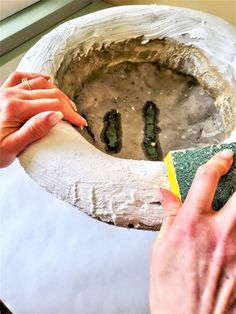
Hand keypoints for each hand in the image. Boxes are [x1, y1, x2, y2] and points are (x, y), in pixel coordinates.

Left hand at [0, 72, 85, 167]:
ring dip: (57, 92)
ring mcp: (7, 91)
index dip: (70, 114)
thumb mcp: (13, 147)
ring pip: (40, 84)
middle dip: (67, 106)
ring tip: (68, 105)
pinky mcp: (4, 92)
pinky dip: (36, 76)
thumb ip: (34, 130)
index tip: (80, 123)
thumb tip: (56, 115)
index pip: (52, 105)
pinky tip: (47, 78)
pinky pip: (21, 77)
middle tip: (77, 118)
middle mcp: (11, 95)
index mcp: (15, 108)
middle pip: (50, 93)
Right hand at [150, 149, 235, 313]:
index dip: (217, 160)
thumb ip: (169, 215)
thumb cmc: (172, 291)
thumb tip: (166, 193)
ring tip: (229, 212)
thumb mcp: (160, 248)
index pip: (207, 178)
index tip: (224, 156)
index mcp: (192, 224)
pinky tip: (231, 237)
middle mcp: (220, 232)